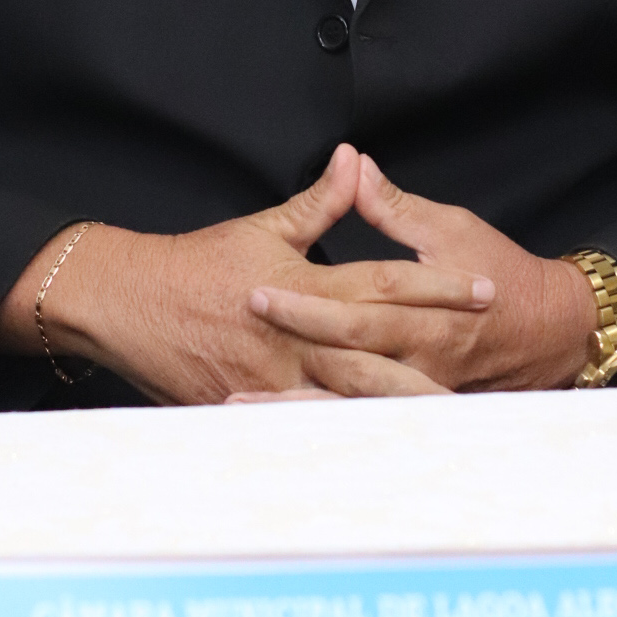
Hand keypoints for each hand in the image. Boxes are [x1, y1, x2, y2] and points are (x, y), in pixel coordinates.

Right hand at [7, 145, 491, 404]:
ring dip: (398, 415)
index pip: (385, 284)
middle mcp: (296, 340)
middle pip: (378, 357)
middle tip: (489, 372)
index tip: (486, 288)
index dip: (439, 286)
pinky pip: (306, 432)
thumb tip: (355, 159)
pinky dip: (343, 443)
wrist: (126, 303)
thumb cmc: (196, 265)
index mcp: (304, 288)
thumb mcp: (263, 226)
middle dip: (437, 363)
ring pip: (348, 405)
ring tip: (451, 425)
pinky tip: (380, 458)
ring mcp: (274, 382)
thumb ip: (320, 201)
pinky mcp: (252, 411)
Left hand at [244, 155, 597, 394]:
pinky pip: (365, 423)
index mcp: (423, 316)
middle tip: (230, 369)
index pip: (353, 312)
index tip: (254, 294)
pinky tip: (278, 431)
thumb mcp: (450, 227)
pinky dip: (323, 427)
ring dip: (294, 412)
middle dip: (284, 371)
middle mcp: (418, 362)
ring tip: (237, 410)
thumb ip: (393, 206)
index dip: (303, 307)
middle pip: (342, 369)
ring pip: (349, 408)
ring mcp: (419, 391)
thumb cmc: (501, 270)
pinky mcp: (418, 408)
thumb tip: (353, 164)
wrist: (551, 328)